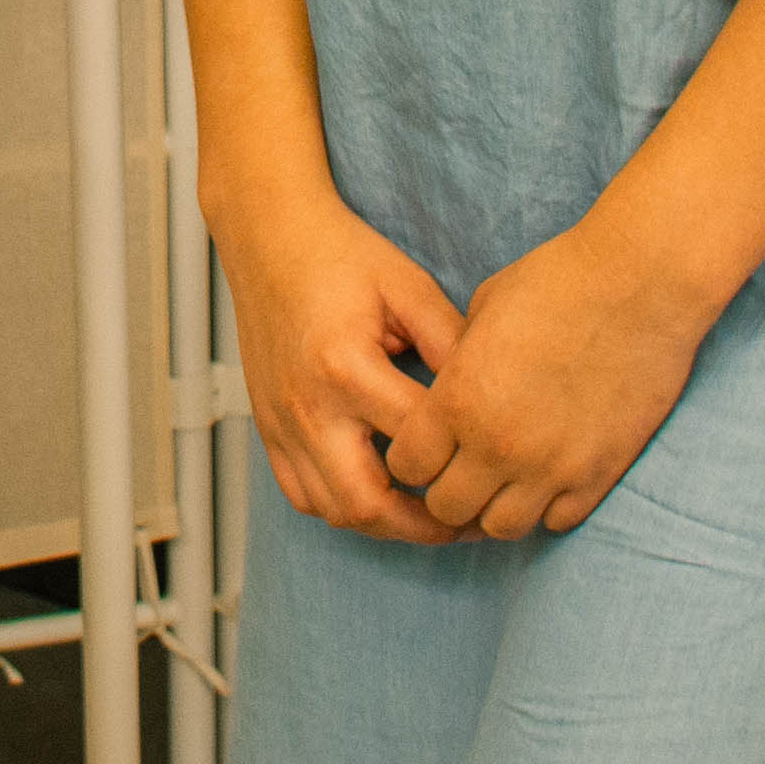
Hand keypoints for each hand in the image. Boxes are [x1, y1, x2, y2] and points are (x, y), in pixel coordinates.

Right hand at [223, 191, 467, 544]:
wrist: (270, 237)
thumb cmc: (341, 255)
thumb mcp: (409, 286)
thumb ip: (452, 341)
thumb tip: (497, 393)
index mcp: (346, 369)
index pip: (417, 443)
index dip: (461, 464)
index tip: (496, 468)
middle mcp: (308, 407)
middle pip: (367, 503)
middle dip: (422, 526)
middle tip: (466, 521)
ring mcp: (280, 423)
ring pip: (331, 510)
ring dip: (383, 523)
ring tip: (428, 514)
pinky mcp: (267, 427)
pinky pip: (302, 495)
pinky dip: (341, 508)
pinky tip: (377, 495)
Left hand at [371, 215, 713, 539]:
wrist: (642, 282)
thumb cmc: (559, 280)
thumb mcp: (483, 312)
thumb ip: (457, 366)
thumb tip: (450, 394)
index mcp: (459, 400)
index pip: (407, 466)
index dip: (412, 457)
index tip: (428, 444)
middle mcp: (498, 446)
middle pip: (446, 508)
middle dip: (447, 488)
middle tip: (463, 466)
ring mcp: (552, 467)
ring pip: (500, 528)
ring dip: (495, 506)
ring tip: (506, 476)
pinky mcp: (599, 475)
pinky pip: (557, 521)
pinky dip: (547, 505)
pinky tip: (550, 473)